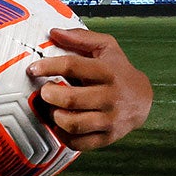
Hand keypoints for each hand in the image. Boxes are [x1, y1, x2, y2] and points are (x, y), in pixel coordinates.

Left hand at [29, 26, 151, 151]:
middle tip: (44, 91)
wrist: (142, 99)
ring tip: (52, 108)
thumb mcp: (106, 47)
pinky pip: (79, 143)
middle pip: (71, 99)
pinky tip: (61, 125)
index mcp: (107, 71)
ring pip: (74, 124)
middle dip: (49, 95)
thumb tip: (54, 32)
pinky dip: (64, 136)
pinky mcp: (107, 137)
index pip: (73, 66)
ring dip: (55, 116)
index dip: (49, 66)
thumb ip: (80, 38)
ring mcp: (110, 120)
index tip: (33, 69)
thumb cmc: (117, 69)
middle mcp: (110, 96)